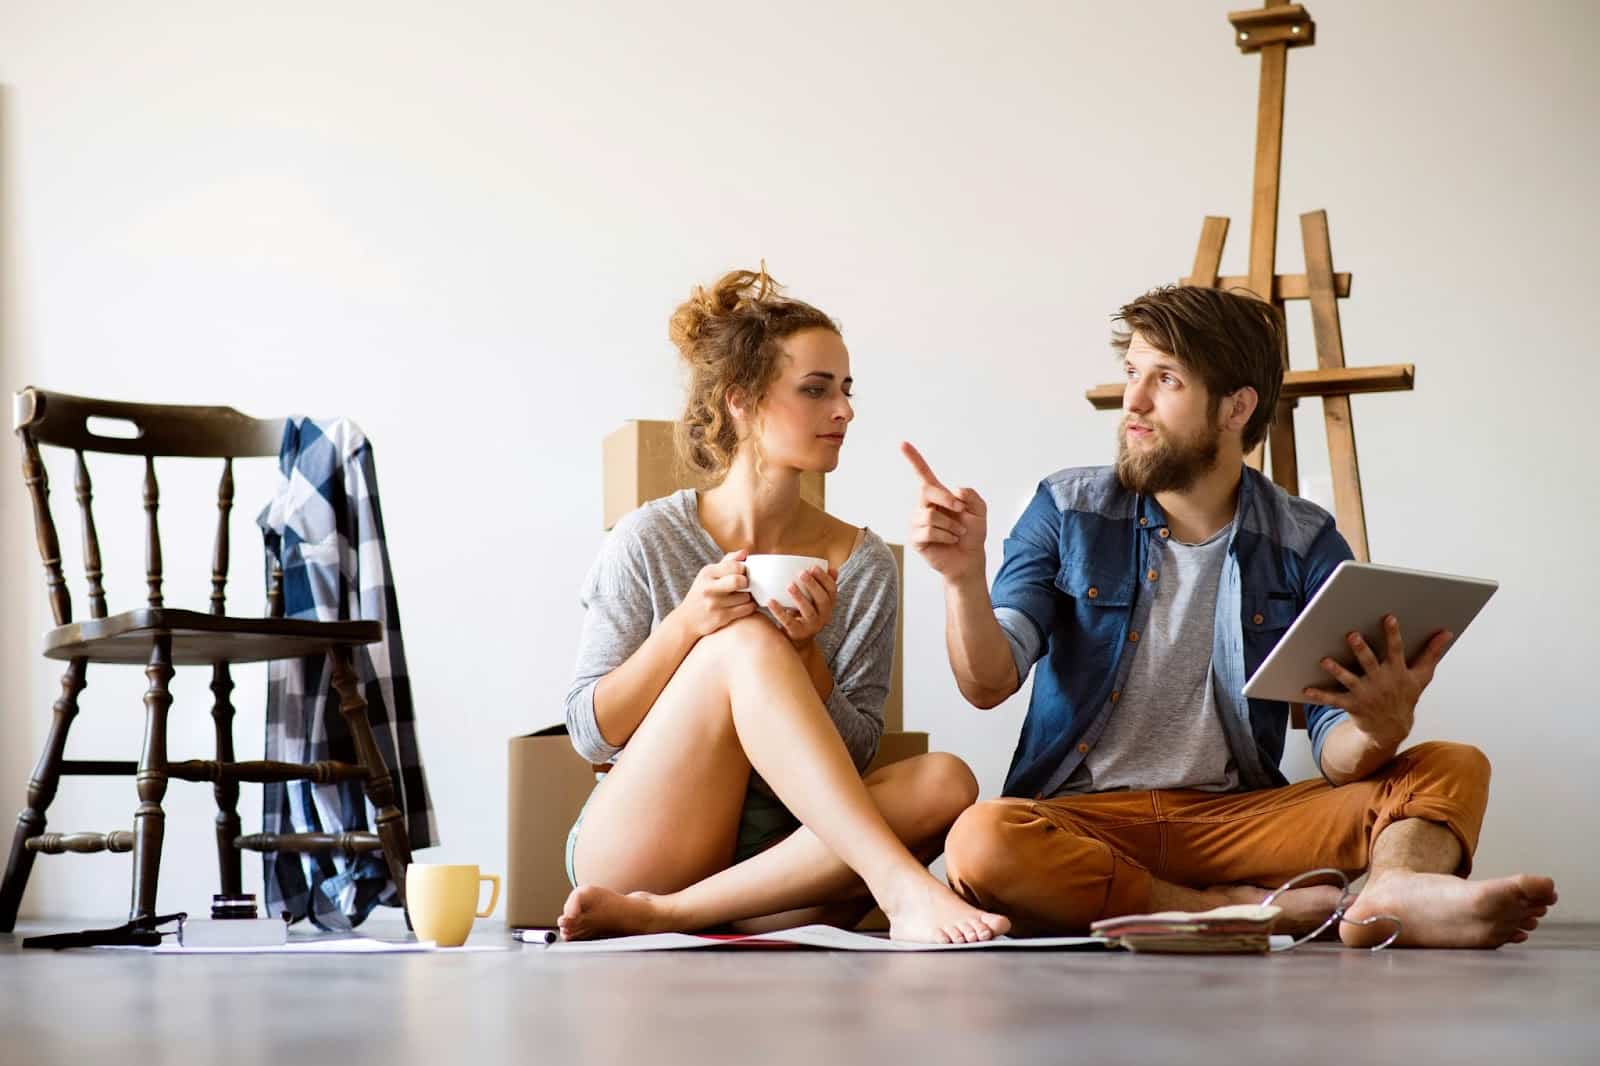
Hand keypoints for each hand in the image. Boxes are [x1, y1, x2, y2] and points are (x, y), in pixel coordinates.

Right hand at [671, 550, 756, 639]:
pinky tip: (744, 605)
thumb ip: (728, 562)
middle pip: (738, 581)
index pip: (734, 566)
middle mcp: (709, 588)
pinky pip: (746, 609)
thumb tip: (745, 552)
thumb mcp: (709, 575)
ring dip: (749, 596)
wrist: (687, 619)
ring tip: (743, 596)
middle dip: (747, 583)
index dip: (744, 569)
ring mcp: (714, 604)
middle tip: (746, 585)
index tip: (743, 573)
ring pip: (745, 597)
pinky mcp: (721, 617)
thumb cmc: (702, 593)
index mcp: (707, 573)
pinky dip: (749, 606)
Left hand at [766, 566, 838, 647]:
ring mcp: (812, 626)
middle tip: (802, 573)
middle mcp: (824, 617)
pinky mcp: (797, 633)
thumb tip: (833, 569)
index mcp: (828, 606)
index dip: (825, 579)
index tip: (814, 567)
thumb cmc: (805, 613)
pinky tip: (771, 601)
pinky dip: (779, 611)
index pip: (832, 591)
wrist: (797, 640)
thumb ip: (822, 585)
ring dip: (800, 597)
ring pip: (809, 611)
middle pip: (823, 600)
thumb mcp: (815, 601)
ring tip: (790, 586)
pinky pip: (789, 622)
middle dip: (813, 585)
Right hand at [900, 441, 986, 582]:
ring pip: (931, 515)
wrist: (970, 558)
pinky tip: (950, 541)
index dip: (913, 458)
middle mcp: (923, 506)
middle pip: (927, 490)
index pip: (922, 474)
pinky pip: (929, 532)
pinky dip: (946, 536)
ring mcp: (917, 522)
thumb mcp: (979, 511)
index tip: (902, 443)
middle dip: (948, 500)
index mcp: (937, 496)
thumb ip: (971, 495)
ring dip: (952, 526)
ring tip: (957, 533)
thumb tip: (954, 491)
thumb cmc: (972, 534)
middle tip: (962, 512)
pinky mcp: (916, 539)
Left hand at [1302, 614, 1452, 750]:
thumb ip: (1431, 653)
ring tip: (1324, 660)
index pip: (1395, 650)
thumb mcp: (1421, 676)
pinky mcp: (1351, 705)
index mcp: (1397, 671)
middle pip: (1369, 662)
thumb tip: (1447, 632)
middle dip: (1361, 650)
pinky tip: (1306, 689)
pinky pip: (1333, 699)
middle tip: (1351, 635)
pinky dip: (1319, 695)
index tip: (1388, 617)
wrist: (1393, 728)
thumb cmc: (1405, 696)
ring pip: (1348, 680)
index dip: (1393, 634)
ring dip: (1336, 670)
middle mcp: (1381, 681)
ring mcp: (1365, 693)